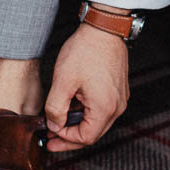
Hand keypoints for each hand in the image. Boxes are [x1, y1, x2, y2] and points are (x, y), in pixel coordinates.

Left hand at [44, 19, 129, 150]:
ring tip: (57, 121)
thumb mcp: (63, 81)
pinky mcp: (118, 90)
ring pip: (97, 122)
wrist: (104, 28)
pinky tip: (71, 106)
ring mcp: (119, 99)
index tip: (49, 137)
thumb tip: (53, 125)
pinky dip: (85, 113)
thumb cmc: (86, 50)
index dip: (65, 141)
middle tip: (51, 136)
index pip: (85, 138)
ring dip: (77, 124)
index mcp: (104, 108)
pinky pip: (101, 110)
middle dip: (70, 137)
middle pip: (93, 133)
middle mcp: (117, 107)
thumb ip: (55, 108)